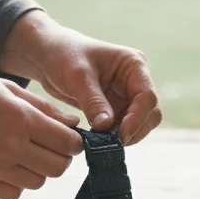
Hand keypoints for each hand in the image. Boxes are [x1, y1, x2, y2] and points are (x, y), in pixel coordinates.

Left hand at [0, 10, 161, 145]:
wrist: (49, 55)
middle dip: (134, 130)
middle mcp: (136, 80)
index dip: (136, 119)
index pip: (147, 96)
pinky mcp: (117, 108)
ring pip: (140, 124)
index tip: (118, 136)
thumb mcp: (76, 76)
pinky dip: (115, 136)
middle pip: (150, 113)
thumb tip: (106, 127)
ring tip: (101, 141)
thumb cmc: (63, 55)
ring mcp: (128, 95)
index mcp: (133, 64)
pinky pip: (125, 127)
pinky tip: (98, 139)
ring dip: (125, 135)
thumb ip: (93, 101)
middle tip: (109, 143)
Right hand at [0, 63, 83, 198]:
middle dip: (60, 158)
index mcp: (22, 118)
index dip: (74, 142)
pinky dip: (15, 185)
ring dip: (37, 171)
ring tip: (22, 154)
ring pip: (38, 182)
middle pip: (58, 167)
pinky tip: (5, 167)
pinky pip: (13, 195)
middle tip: (48, 148)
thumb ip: (43, 108)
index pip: (69, 143)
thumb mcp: (7, 89)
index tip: (67, 139)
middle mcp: (11, 145)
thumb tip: (73, 125)